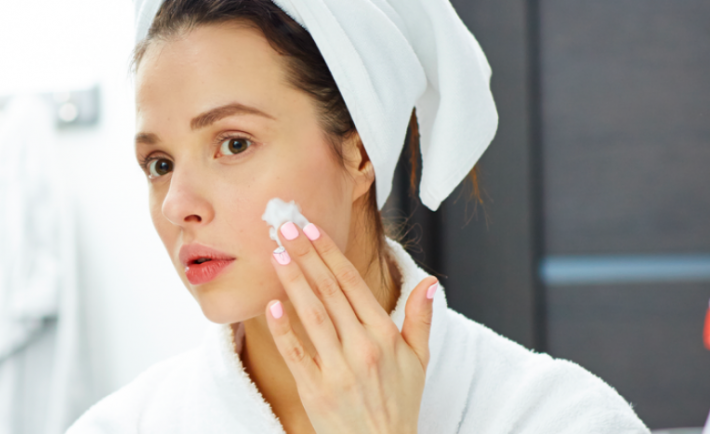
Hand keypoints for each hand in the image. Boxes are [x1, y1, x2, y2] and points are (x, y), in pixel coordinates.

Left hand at [266, 221, 437, 433]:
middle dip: (306, 255)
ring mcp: (337, 369)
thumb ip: (421, 319)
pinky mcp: (315, 390)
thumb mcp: (419, 360)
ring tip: (276, 254)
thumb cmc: (399, 403)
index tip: (312, 229)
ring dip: (293, 282)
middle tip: (286, 227)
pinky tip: (272, 305)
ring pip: (311, 315)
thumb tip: (430, 283)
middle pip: (329, 291)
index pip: (352, 283)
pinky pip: (296, 354)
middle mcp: (362, 347)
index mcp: (385, 335)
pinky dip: (283, 329)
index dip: (330, 253)